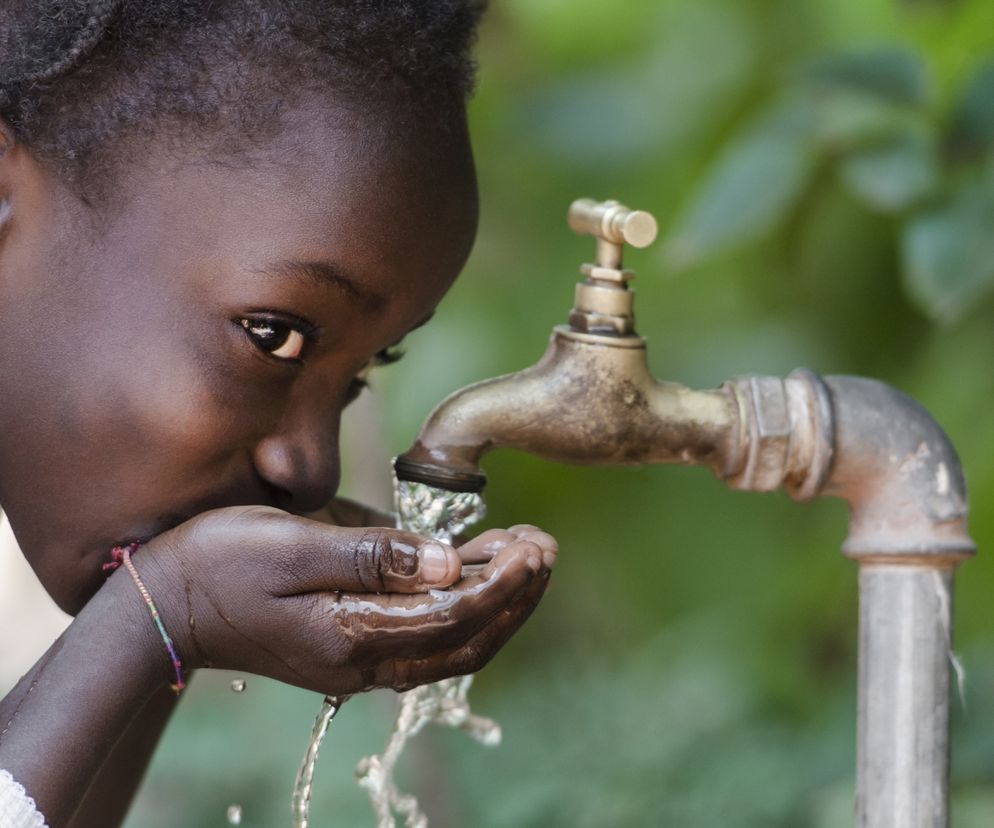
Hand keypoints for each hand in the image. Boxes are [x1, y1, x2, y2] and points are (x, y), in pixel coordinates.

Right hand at [122, 506, 556, 694]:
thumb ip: (373, 555)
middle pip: (465, 641)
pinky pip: (427, 636)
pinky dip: (464, 608)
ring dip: (496, 603)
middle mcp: (364, 661)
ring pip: (452, 645)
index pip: (453, 617)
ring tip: (528, 555)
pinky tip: (479, 570)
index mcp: (352, 635)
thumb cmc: (222, 561)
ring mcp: (359, 660)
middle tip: (545, 547)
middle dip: (514, 596)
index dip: (502, 582)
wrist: (167, 604)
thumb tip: (448, 563)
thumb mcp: (293, 544)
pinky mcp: (353, 645)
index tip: (534, 545)